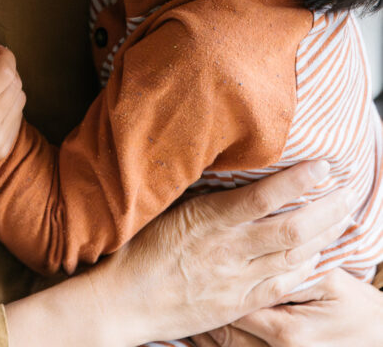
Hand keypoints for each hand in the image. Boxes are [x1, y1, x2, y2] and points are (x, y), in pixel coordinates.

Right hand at [81, 161, 350, 345]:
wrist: (123, 299)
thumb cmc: (139, 246)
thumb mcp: (169, 208)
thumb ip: (205, 195)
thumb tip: (234, 170)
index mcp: (208, 218)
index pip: (264, 196)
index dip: (299, 180)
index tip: (323, 165)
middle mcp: (227, 249)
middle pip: (291, 227)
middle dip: (325, 208)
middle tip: (347, 191)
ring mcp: (234, 280)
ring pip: (292, 256)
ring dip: (323, 236)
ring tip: (340, 217)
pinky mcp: (236, 304)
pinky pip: (280, 287)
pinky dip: (303, 269)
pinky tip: (318, 257)